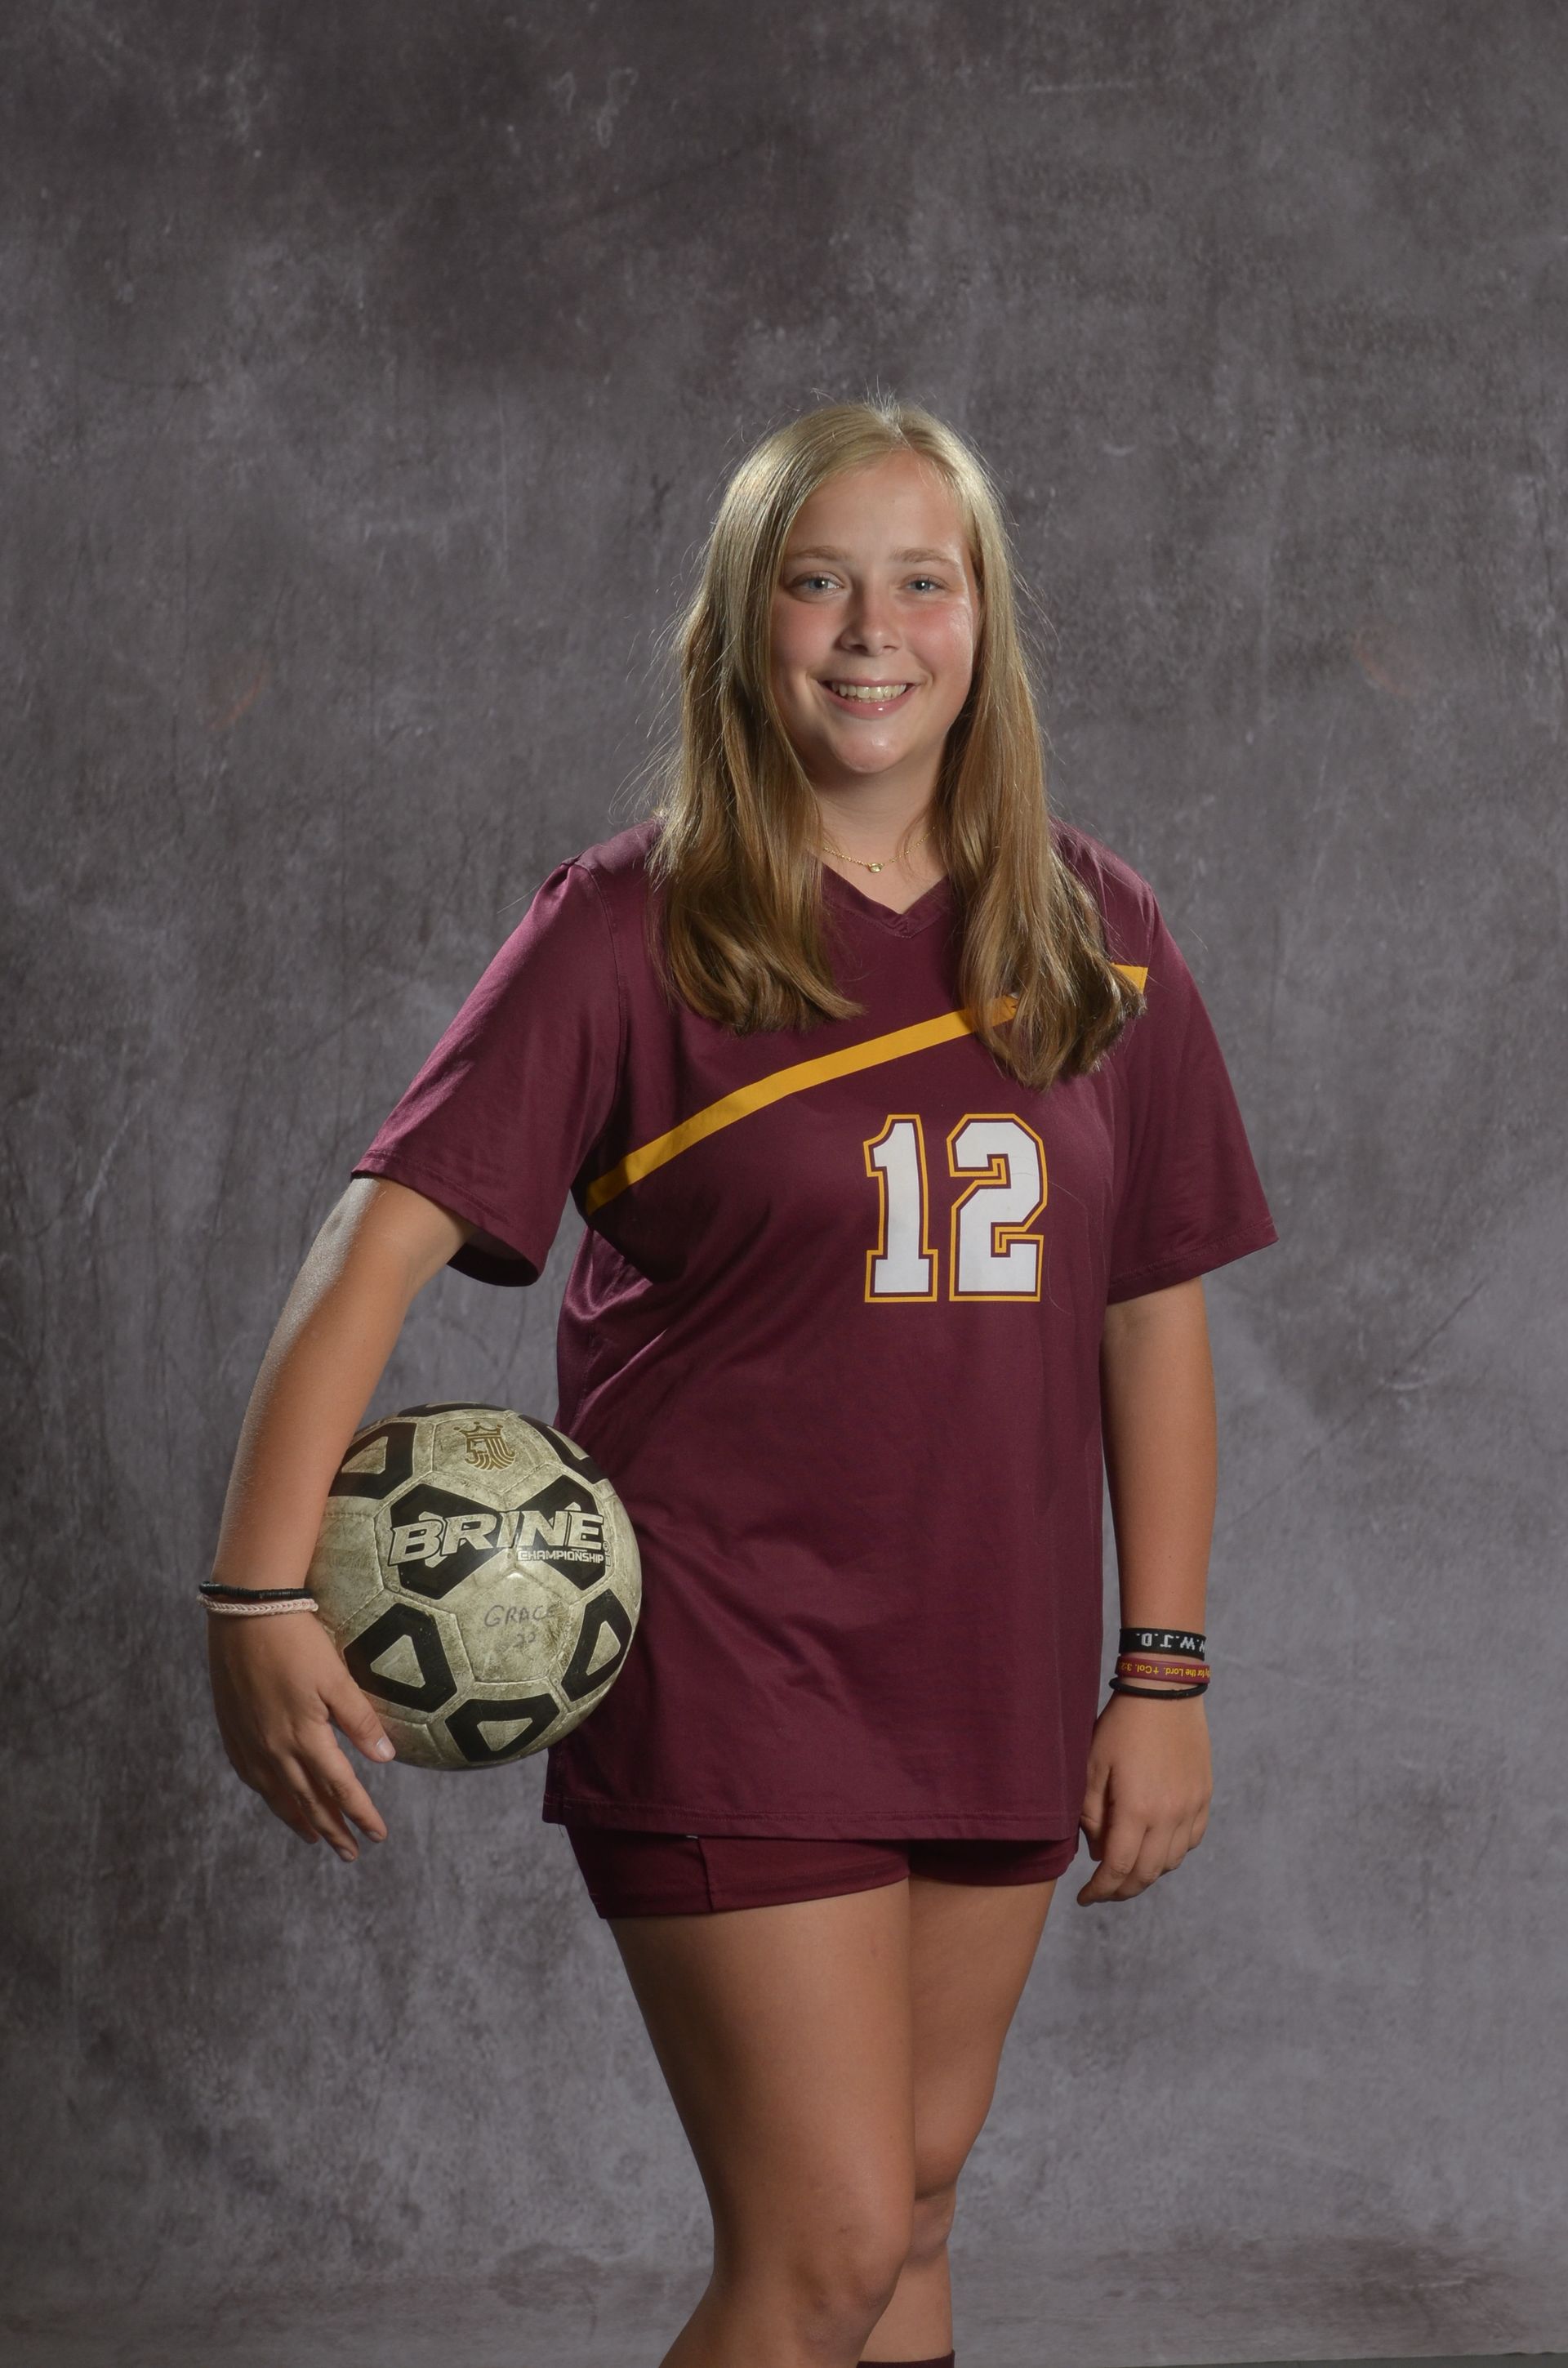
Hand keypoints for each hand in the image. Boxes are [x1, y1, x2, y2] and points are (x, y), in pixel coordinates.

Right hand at [207, 1608, 394, 1862]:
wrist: (245, 1614)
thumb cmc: (298, 1641)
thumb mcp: (337, 1677)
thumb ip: (360, 1720)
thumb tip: (387, 1758)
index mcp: (304, 1737)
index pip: (340, 1788)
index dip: (361, 1814)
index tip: (378, 1836)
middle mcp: (274, 1749)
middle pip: (308, 1801)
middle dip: (332, 1829)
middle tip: (350, 1853)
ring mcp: (249, 1742)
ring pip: (277, 1795)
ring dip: (299, 1819)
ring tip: (317, 1837)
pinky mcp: (233, 1730)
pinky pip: (251, 1776)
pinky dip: (269, 1795)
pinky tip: (277, 1799)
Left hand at [1075, 1690, 1210, 1903]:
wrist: (1164, 1690)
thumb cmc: (1120, 1725)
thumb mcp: (1091, 1766)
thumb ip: (1091, 1815)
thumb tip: (1096, 1852)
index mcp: (1138, 1809)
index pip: (1119, 1868)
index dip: (1100, 1890)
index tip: (1084, 1898)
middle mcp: (1170, 1814)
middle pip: (1148, 1873)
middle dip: (1122, 1890)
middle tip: (1103, 1891)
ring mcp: (1192, 1806)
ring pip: (1172, 1861)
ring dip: (1148, 1873)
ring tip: (1126, 1867)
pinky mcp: (1204, 1795)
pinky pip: (1191, 1840)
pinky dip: (1172, 1852)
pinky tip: (1155, 1845)